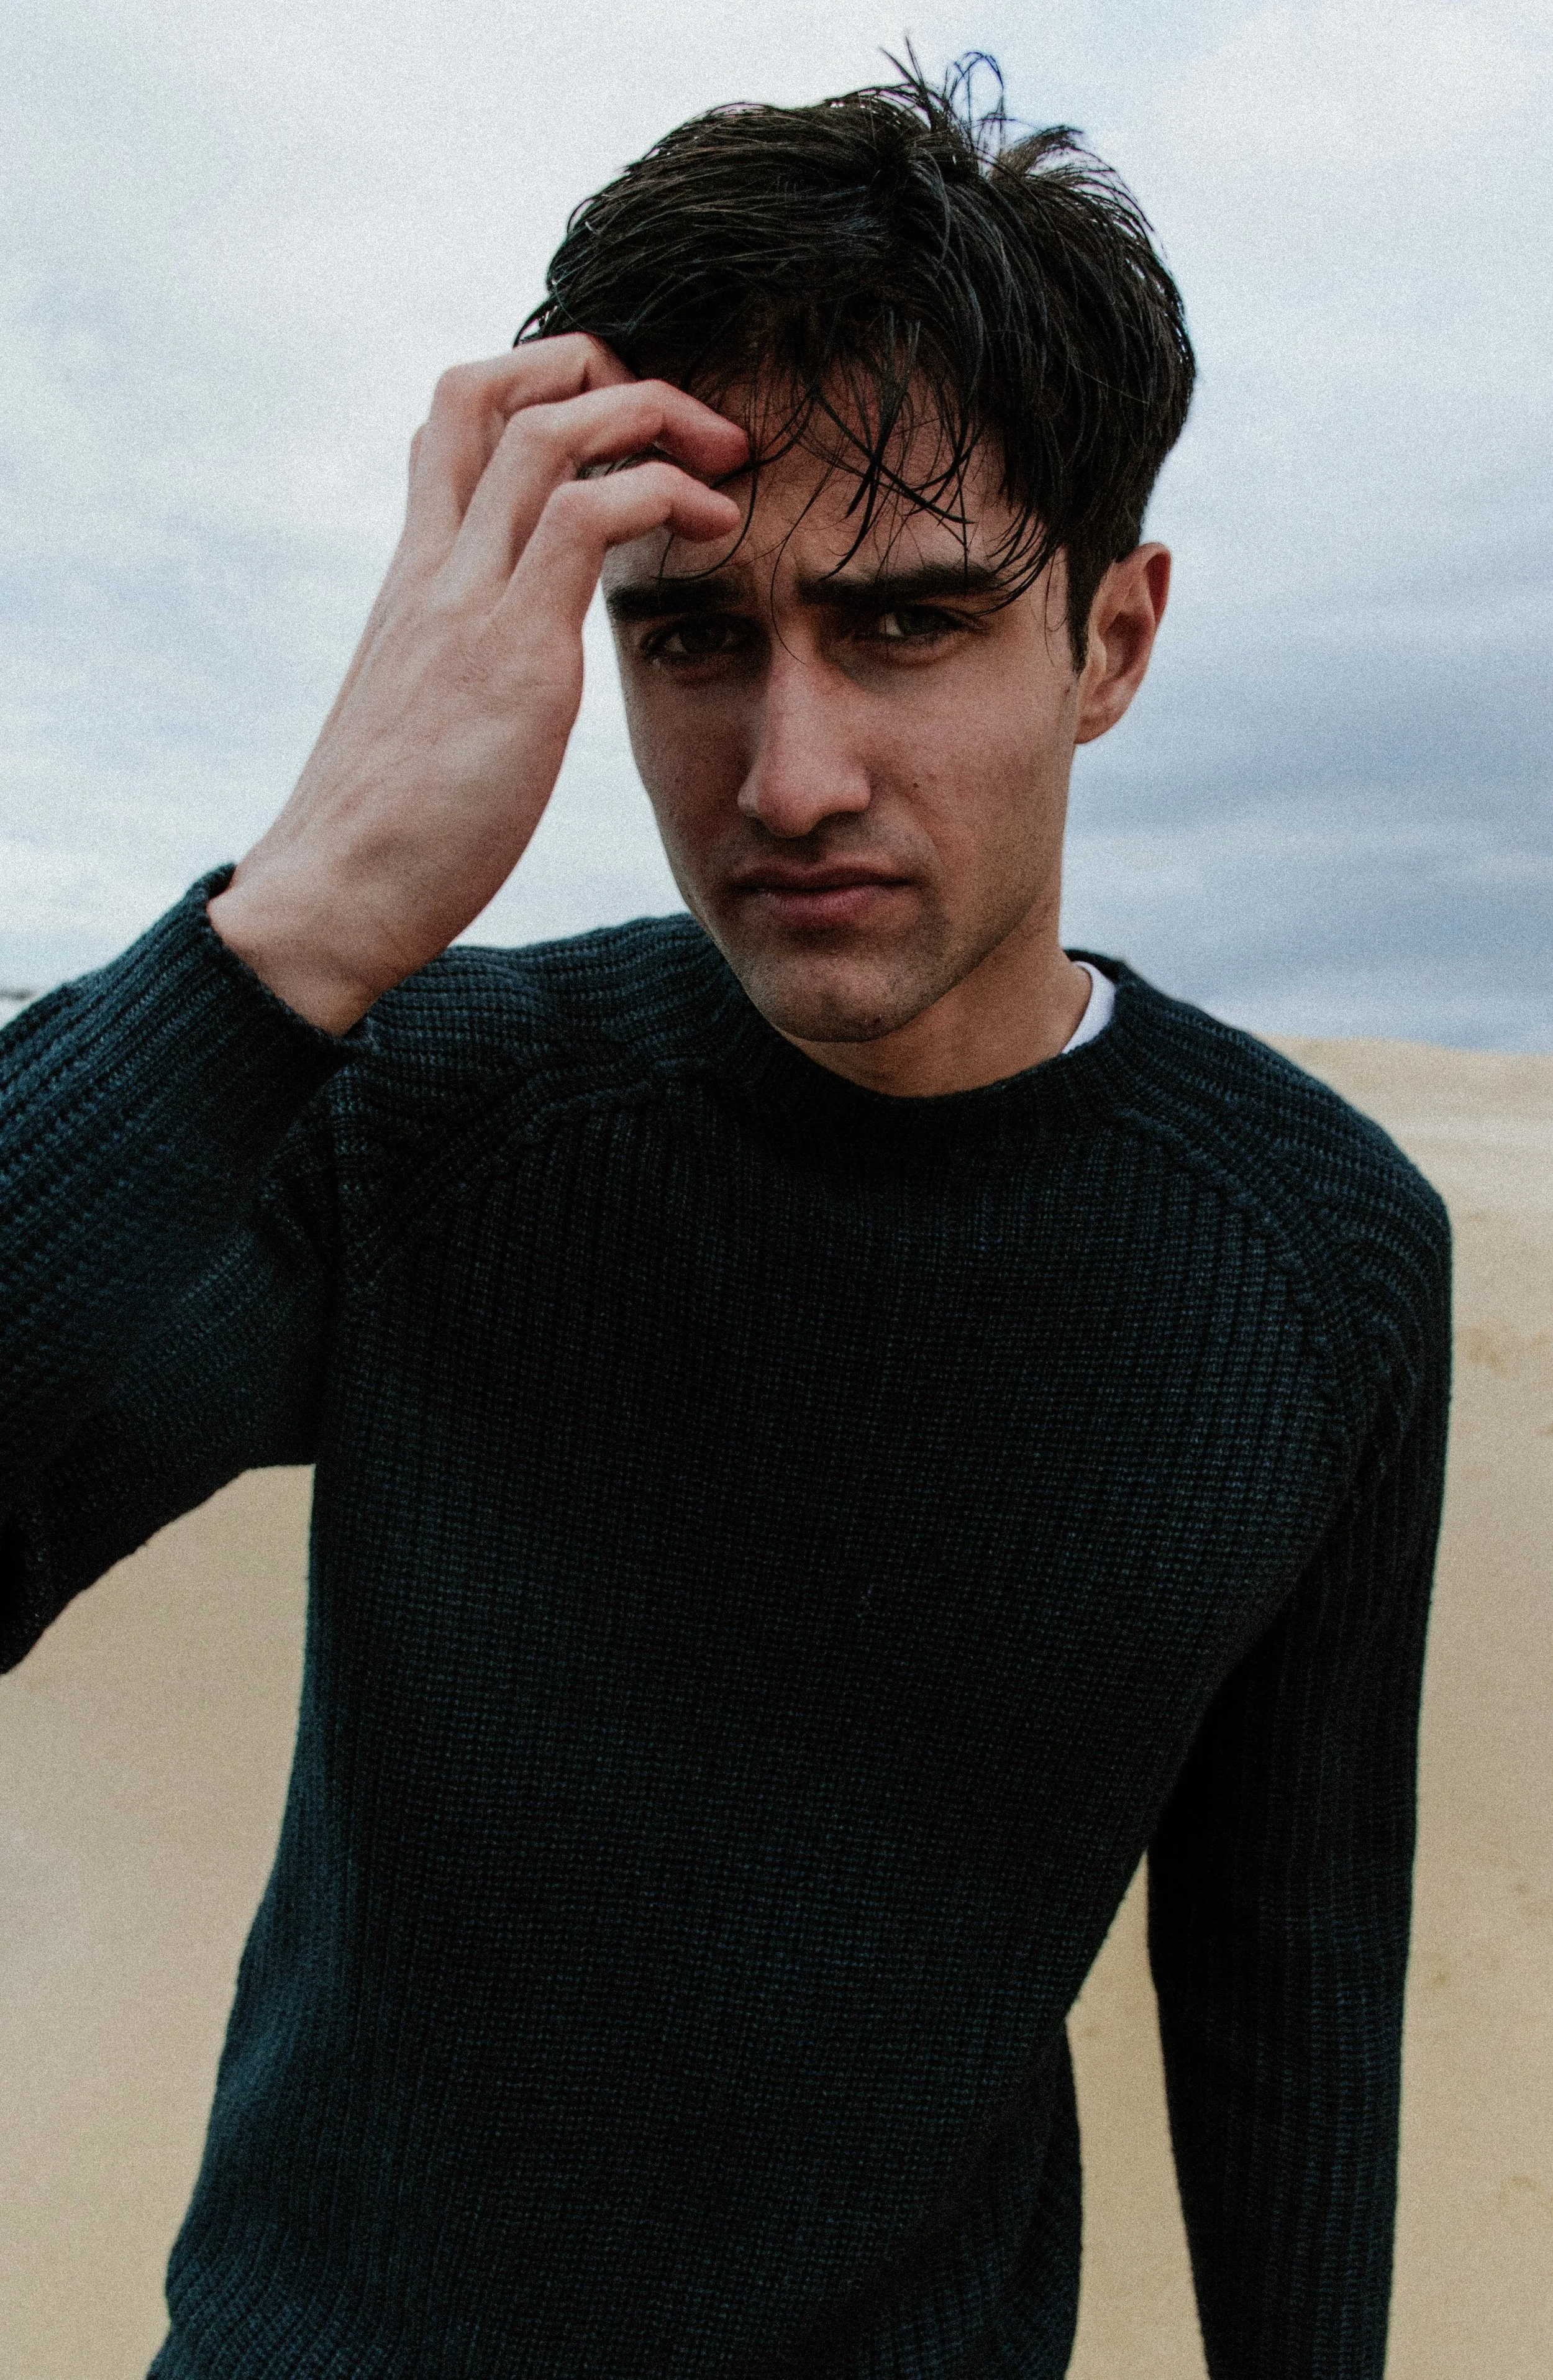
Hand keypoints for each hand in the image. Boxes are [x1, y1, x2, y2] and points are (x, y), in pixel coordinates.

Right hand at [208, 337, 746, 1032]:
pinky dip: (665, 492)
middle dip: (602, 367)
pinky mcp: (513, 650)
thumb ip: (468, 663)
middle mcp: (435, 565)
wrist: (334, 896)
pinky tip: (719, 529)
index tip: (625, 434)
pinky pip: (590, 514)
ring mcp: (469, 599)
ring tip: (724, 461)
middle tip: (688, 425)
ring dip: (653, 413)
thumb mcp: (431, 715)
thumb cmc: (391, 828)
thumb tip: (509, 675)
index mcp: (415, 575)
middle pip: (493, 385)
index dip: (542, 387)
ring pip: (548, 425)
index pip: (455, 420)